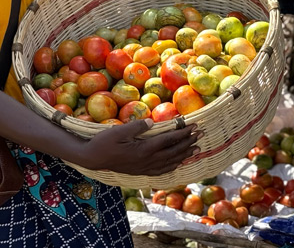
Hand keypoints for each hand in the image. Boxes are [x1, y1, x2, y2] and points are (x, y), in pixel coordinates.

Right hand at [82, 119, 199, 175]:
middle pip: (173, 151)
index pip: (169, 140)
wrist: (92, 158)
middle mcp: (147, 160)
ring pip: (170, 162)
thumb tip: (153, 121)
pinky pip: (161, 171)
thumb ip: (137, 127)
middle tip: (201, 134)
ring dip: (184, 154)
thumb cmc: (103, 142)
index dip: (183, 133)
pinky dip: (173, 166)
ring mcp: (144, 168)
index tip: (194, 126)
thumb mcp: (118, 131)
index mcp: (144, 149)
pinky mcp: (141, 171)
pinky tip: (178, 163)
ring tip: (195, 149)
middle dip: (188, 142)